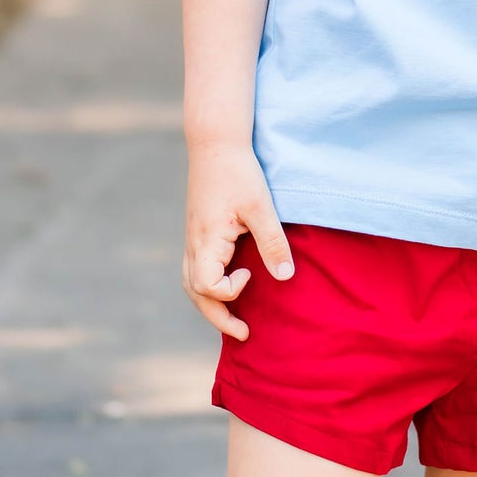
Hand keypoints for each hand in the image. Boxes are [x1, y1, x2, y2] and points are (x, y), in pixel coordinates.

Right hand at [182, 140, 293, 340]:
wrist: (216, 143)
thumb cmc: (238, 172)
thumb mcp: (260, 206)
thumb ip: (272, 242)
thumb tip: (285, 277)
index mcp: (206, 241)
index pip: (207, 286)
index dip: (230, 291)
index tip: (252, 274)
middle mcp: (193, 244)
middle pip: (196, 293)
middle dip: (218, 317)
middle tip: (244, 333)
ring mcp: (192, 237)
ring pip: (191, 282)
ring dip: (210, 303)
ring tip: (232, 318)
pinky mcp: (198, 230)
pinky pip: (195, 268)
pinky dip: (208, 285)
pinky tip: (227, 283)